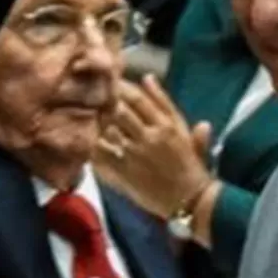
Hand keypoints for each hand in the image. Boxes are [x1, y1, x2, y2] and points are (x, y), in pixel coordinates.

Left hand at [96, 75, 214, 220]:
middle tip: (93, 97)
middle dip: (105, 102)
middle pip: (120, 110)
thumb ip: (167, 104)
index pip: (138, 98)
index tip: (108, 82)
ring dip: (97, 123)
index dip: (120, 87)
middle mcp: (150, 136)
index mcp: (166, 125)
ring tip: (88, 117)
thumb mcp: (184, 130)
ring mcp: (136, 155)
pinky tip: (85, 142)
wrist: (191, 200)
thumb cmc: (191, 166)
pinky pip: (102, 156)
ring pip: (109, 130)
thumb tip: (149, 77)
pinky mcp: (125, 173)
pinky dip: (92, 147)